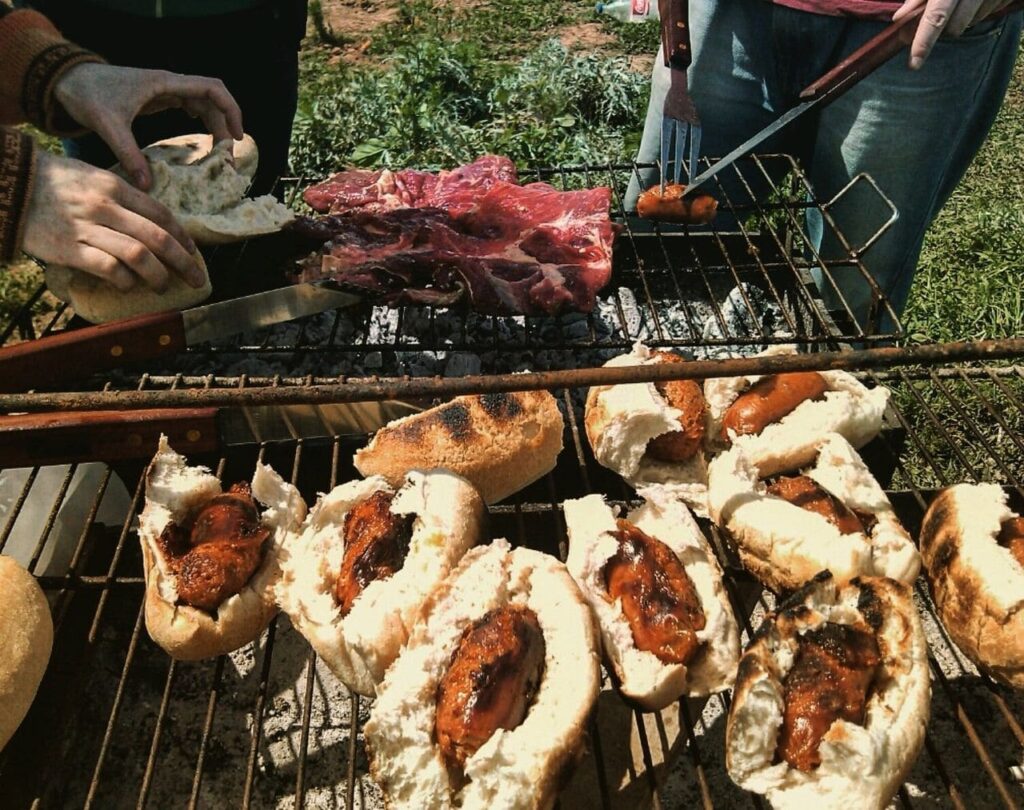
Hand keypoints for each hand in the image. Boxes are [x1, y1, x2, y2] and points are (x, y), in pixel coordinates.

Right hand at [21, 151, 205, 292]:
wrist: (8, 184)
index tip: (194, 252)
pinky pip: (109, 269)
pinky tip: (128, 286)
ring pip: (138, 255)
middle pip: (158, 238)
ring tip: (163, 286)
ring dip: (158, 276)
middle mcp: (105, 206)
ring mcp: (87, 228)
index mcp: (114, 187)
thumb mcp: (92, 178)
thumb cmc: (53, 183)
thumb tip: (154, 222)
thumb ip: (123, 197)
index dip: (183, 237)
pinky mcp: (69, 249)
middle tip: (197, 279)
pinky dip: (125, 281)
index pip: (161, 214)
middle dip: (184, 262)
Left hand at [52, 63, 243, 189]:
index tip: (236, 138)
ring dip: (215, 125)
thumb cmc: (87, 95)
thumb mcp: (108, 125)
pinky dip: (201, 122)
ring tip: (220, 152)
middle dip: (226, 124)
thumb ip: (129, 155)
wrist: (65, 80)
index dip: (231, 111)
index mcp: (164, 84)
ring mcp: (164, 90)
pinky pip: (190, 107)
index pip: (212, 89)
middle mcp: (169, 84)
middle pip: (212, 100)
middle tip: (229, 155)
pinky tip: (202, 141)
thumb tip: (147, 187)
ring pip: (203, 104)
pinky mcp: (157, 98)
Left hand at [893, 0, 1016, 67]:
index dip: (923, 43)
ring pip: (973, 22)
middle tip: (937, 19)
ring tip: (961, 0)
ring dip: (963, 18)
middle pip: (955, 28)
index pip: (935, 18)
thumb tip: (899, 18)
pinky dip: (980, 10)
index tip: (914, 63)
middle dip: (944, 29)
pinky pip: (990, 13)